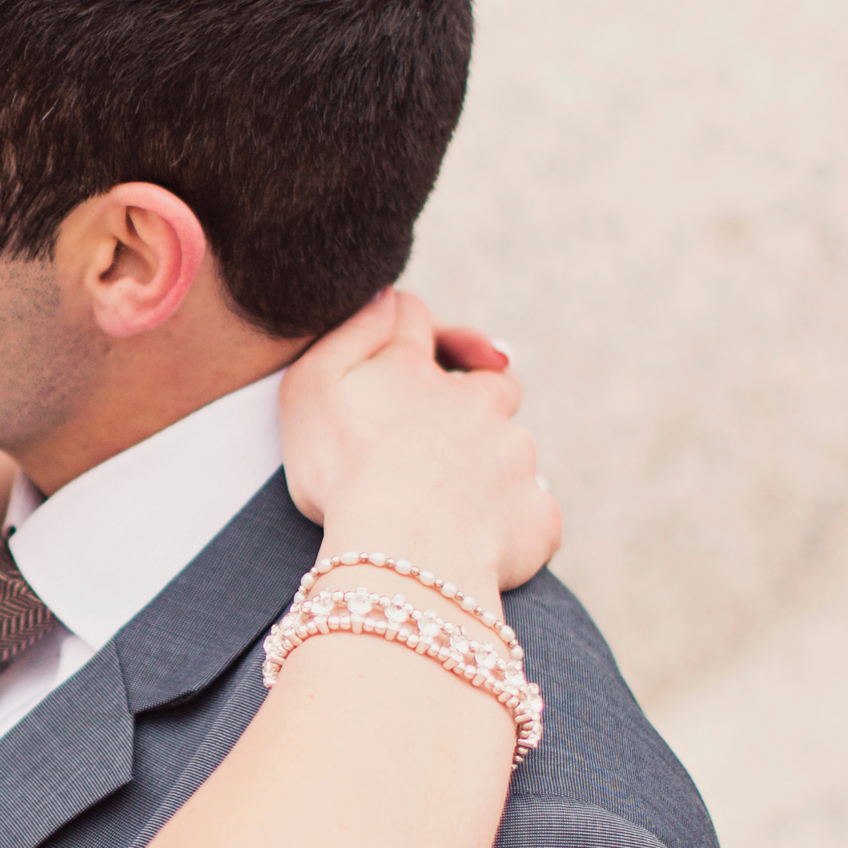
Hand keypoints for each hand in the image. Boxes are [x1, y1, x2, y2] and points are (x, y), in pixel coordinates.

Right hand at [278, 289, 559, 597]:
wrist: (402, 551)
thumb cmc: (342, 472)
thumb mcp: (312, 384)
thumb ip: (349, 332)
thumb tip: (385, 296)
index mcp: (414, 370)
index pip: (414, 319)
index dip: (408, 329)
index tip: (402, 355)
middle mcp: (476, 402)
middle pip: (489, 381)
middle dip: (475, 397)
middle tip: (441, 438)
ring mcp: (514, 457)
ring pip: (513, 449)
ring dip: (490, 467)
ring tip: (449, 508)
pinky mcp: (536, 514)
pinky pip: (531, 514)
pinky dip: (511, 525)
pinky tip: (478, 544)